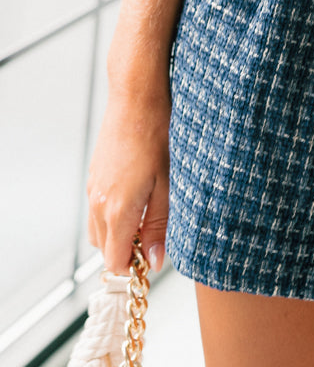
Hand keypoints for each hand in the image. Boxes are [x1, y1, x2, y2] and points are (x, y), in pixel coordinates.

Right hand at [87, 85, 170, 276]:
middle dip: (127, 252)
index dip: (134, 267)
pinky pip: (97, 210)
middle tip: (154, 239)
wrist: (136, 99)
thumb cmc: (156, 136)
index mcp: (117, 210)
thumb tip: (154, 261)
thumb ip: (160, 225)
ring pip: (98, 231)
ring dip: (119, 234)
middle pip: (104, 250)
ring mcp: (93, 189)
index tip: (152, 260)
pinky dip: (112, 216)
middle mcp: (98, 203)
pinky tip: (136, 198)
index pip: (115, 261)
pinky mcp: (94, 177)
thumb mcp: (168, 184)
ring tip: (147, 217)